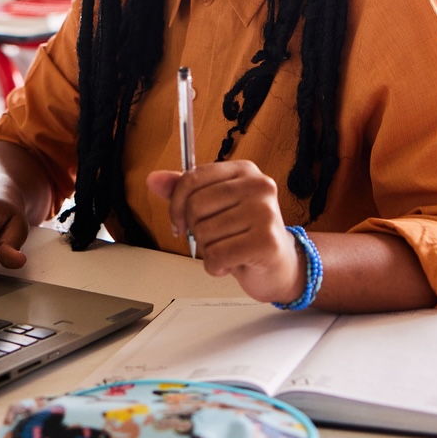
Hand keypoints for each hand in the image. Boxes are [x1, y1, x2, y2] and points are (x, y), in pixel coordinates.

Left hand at [147, 162, 303, 303]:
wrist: (284, 267)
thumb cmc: (247, 235)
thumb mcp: (215, 207)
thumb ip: (185, 192)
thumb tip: (153, 179)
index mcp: (244, 170)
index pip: (192, 178)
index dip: (176, 204)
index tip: (178, 221)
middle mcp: (258, 186)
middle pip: (195, 206)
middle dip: (194, 230)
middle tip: (213, 239)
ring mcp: (265, 212)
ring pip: (204, 233)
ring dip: (207, 250)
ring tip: (227, 250)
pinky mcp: (267, 242)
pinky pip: (217, 255)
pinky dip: (216, 266)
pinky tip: (231, 264)